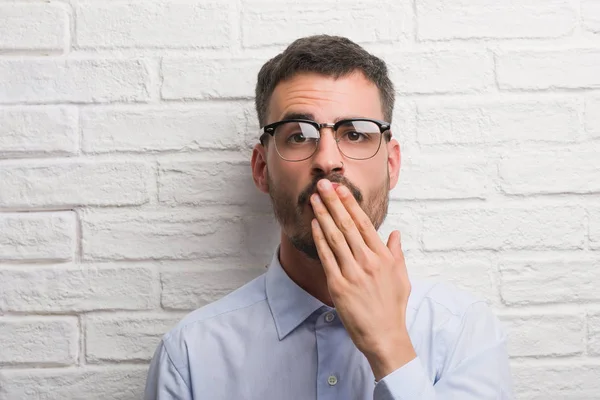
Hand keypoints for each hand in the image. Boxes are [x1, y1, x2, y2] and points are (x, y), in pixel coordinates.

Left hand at [310, 179, 415, 380]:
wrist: (384, 336)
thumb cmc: (393, 307)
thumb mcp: (402, 277)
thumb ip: (396, 253)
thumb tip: (395, 234)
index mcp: (383, 257)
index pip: (364, 224)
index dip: (350, 204)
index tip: (341, 189)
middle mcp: (368, 261)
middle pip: (347, 225)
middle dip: (334, 202)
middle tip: (323, 185)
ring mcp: (352, 273)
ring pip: (335, 237)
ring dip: (323, 216)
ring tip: (315, 199)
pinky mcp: (338, 286)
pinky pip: (327, 257)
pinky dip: (319, 239)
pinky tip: (314, 226)